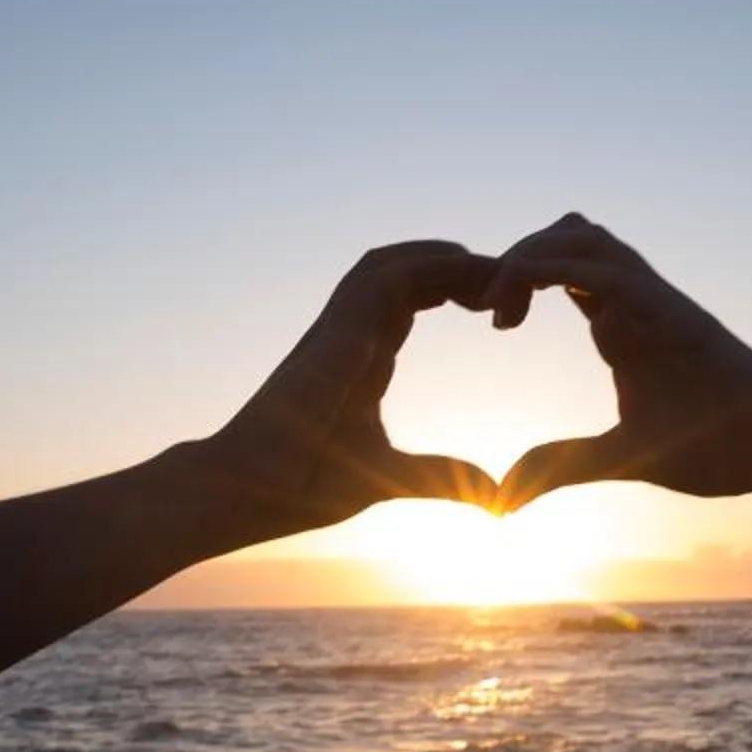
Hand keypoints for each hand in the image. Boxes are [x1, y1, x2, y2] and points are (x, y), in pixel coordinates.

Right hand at [181, 241, 501, 544]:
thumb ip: (441, 476)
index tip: (498, 307)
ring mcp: (338, 327)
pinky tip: (465, 270)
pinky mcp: (334, 331)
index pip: (409, 302)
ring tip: (491, 268)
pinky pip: (383, 276)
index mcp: (362, 359)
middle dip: (457, 268)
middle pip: (406, 273)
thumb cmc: (302, 484)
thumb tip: (493, 494)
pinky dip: (427, 263)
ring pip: (390, 262)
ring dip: (443, 257)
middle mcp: (350, 334)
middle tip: (508, 281)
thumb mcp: (391, 477)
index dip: (452, 290)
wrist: (244, 489)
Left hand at [478, 214, 751, 512]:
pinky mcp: (679, 317)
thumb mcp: (620, 457)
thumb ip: (565, 464)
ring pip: (587, 235)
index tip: (493, 321)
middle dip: (516, 255)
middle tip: (488, 311)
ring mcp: (660, 303)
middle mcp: (638, 300)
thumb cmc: (719, 449)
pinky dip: (564, 271)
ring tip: (503, 307)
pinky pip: (617, 274)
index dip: (516, 277)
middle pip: (567, 232)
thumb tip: (507, 492)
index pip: (559, 265)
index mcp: (622, 322)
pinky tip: (534, 300)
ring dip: (534, 254)